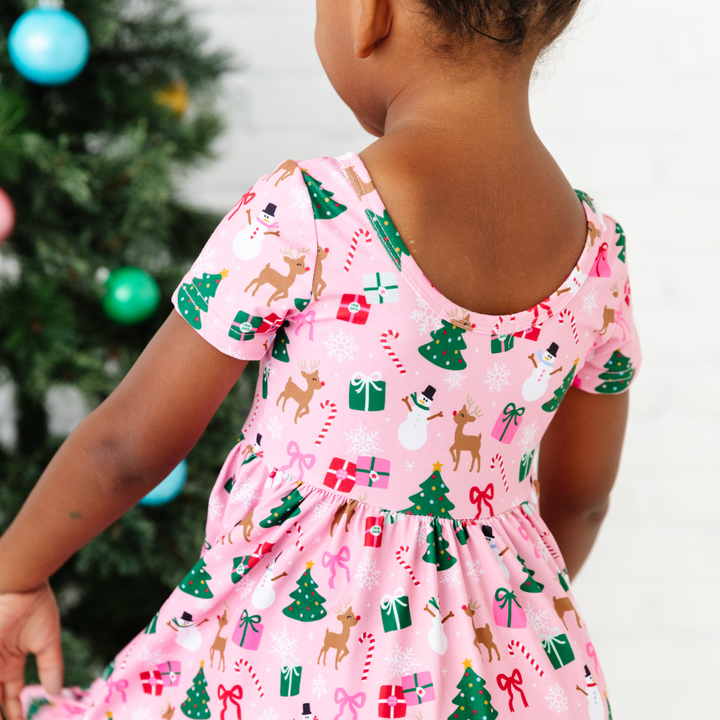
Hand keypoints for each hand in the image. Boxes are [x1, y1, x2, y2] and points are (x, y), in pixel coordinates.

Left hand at [0, 583, 62, 719]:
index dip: (16, 713)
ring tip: (5, 719)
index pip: (11, 696)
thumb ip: (52, 666)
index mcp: (11, 662)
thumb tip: (57, 691)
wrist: (19, 586)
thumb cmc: (35, 607)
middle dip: (5, 714)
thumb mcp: (46, 641)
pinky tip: (1, 709)